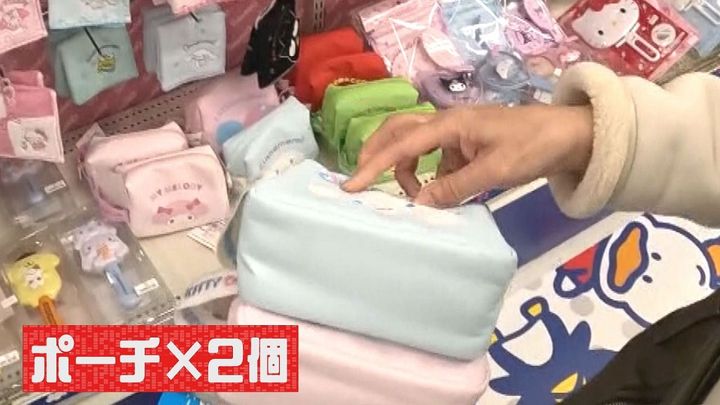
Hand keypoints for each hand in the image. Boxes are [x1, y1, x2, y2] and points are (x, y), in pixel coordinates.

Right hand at [342, 105, 593, 207]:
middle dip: (377, 155)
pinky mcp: (467, 147)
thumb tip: (420, 205)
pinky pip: (437, 160)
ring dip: (405, 169)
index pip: (402, 144)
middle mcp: (447, 124)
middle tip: (361, 181)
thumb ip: (455, 188)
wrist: (570, 137)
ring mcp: (457, 135)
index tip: (352, 186)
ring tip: (411, 197)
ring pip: (415, 147)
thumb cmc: (533, 147)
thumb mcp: (494, 171)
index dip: (375, 166)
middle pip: (399, 133)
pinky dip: (429, 176)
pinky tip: (437, 194)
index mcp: (450, 124)